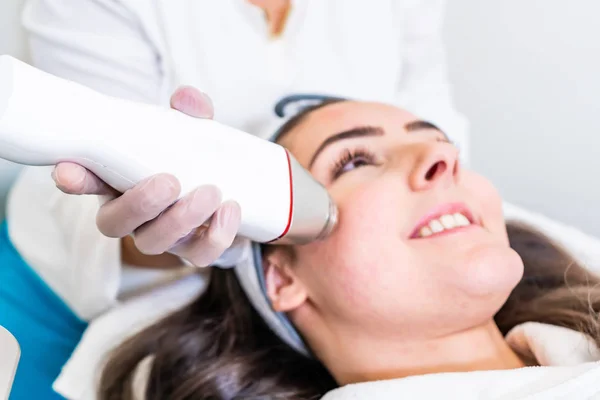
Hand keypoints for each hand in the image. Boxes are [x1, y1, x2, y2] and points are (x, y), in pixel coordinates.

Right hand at [51, 87, 241, 266]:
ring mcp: (162, 238)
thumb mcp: (187, 135)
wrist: (229, 193)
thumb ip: (187, 116)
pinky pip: (201, 255)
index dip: (75, 180)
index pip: (87, 182)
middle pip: (115, 224)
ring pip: (156, 243)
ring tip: (211, 192)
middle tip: (170, 181)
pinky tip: (232, 209)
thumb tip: (188, 98)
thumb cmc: (192, 162)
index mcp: (118, 183)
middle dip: (140, 204)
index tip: (66, 172)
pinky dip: (217, 235)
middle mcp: (133, 217)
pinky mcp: (194, 251)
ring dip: (183, 220)